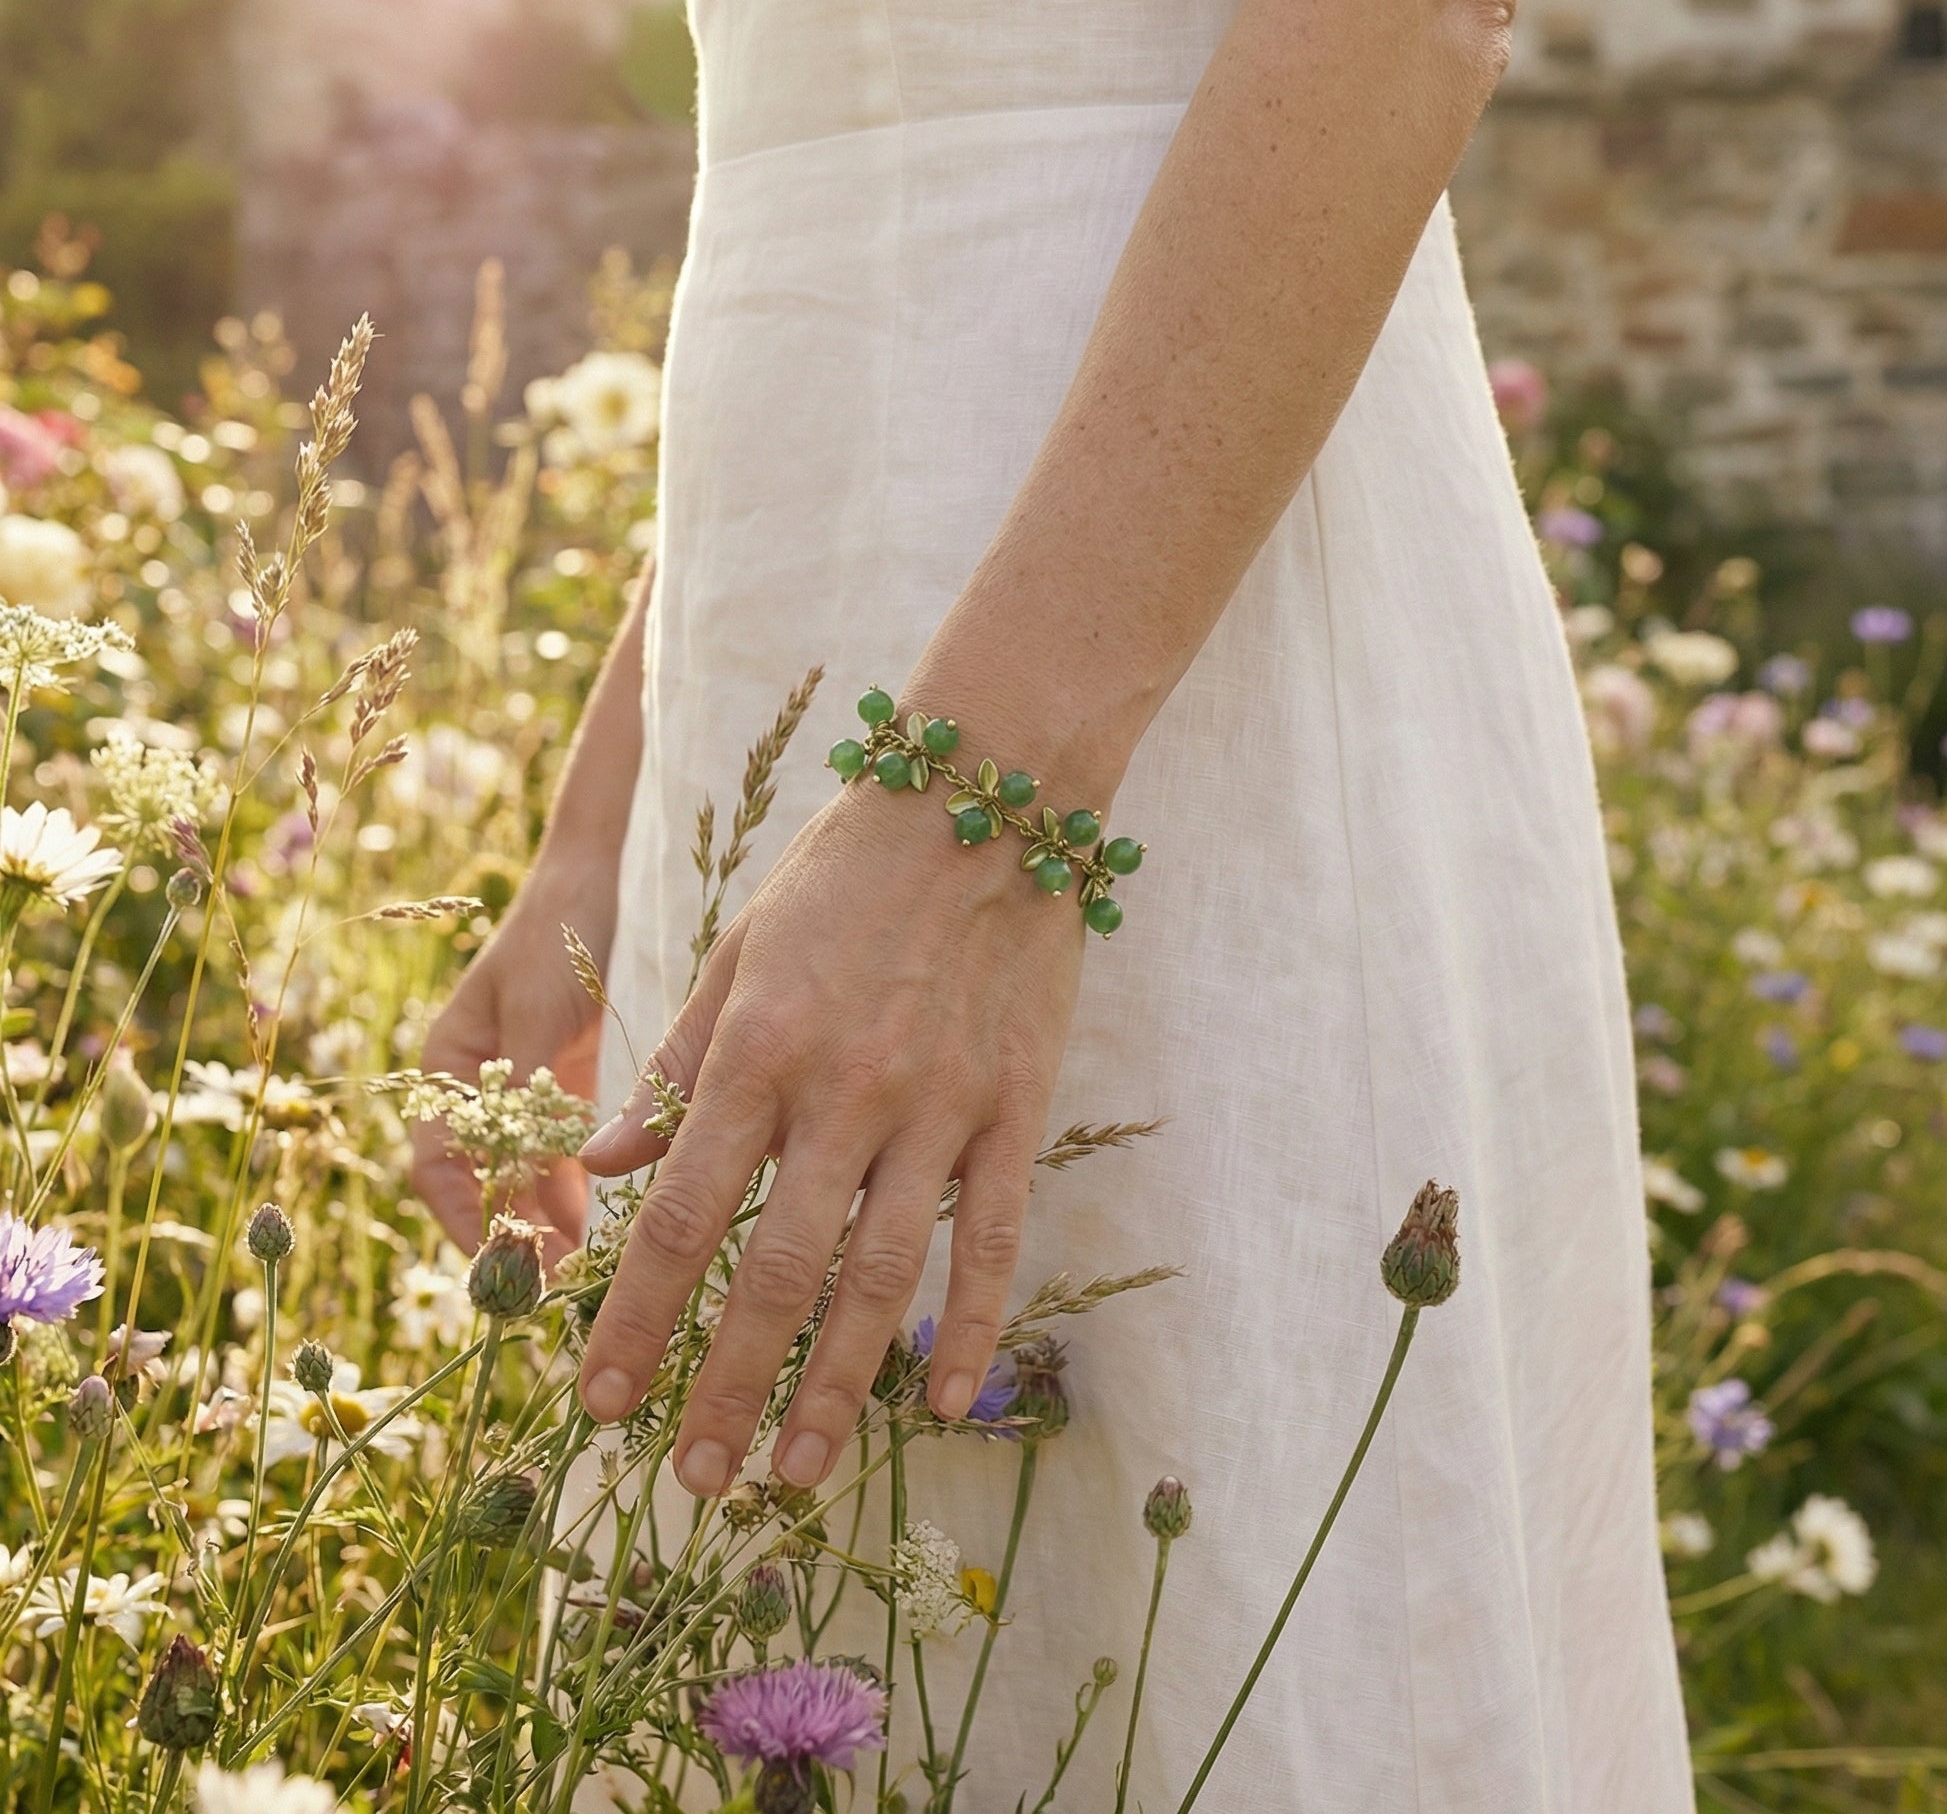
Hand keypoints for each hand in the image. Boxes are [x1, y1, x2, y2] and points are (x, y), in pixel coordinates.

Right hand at [411, 856, 609, 1267]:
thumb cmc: (556, 935)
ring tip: (580, 1269)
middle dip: (508, 1234)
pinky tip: (603, 1224)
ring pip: (521, 1172)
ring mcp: (519, 1087)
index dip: (465, 1219)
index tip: (500, 1263)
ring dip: (544, 1220)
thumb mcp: (541, 1012)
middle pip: (479, 1178)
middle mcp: (476, 1086)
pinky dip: (575, 1188)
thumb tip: (521, 1185)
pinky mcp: (562, 1082)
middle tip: (550, 1284)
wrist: (596, 879)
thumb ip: (530, 1094)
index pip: (438, 1164)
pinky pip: (559, 1151)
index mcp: (446, 1067)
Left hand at [574, 779, 1085, 1495]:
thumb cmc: (844, 871)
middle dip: (724, 1386)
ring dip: (836, 1387)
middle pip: (773, 1272)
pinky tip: (947, 1403)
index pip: (675, 1214)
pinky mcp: (1017, 1109)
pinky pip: (996, 1238)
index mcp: (757, 1048)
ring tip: (799, 1473)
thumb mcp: (736, 949)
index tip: (596, 1398)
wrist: (987, 800)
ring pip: (881, 1277)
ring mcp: (939, 1107)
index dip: (631, 1317)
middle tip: (692, 1480)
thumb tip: (603, 1159)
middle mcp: (843, 1091)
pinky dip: (972, 1326)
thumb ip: (676, 1062)